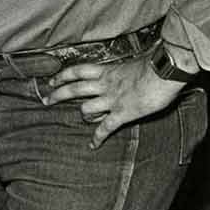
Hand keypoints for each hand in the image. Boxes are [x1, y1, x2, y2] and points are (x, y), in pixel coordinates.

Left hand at [44, 55, 186, 147]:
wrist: (164, 71)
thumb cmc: (154, 65)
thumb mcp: (133, 63)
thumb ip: (124, 70)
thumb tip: (127, 70)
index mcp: (107, 71)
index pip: (77, 71)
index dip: (62, 76)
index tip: (52, 80)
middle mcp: (105, 85)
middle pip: (73, 89)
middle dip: (57, 95)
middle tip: (46, 100)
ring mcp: (112, 100)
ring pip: (85, 108)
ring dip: (83, 115)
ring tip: (83, 119)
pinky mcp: (123, 113)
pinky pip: (106, 127)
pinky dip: (98, 137)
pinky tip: (93, 145)